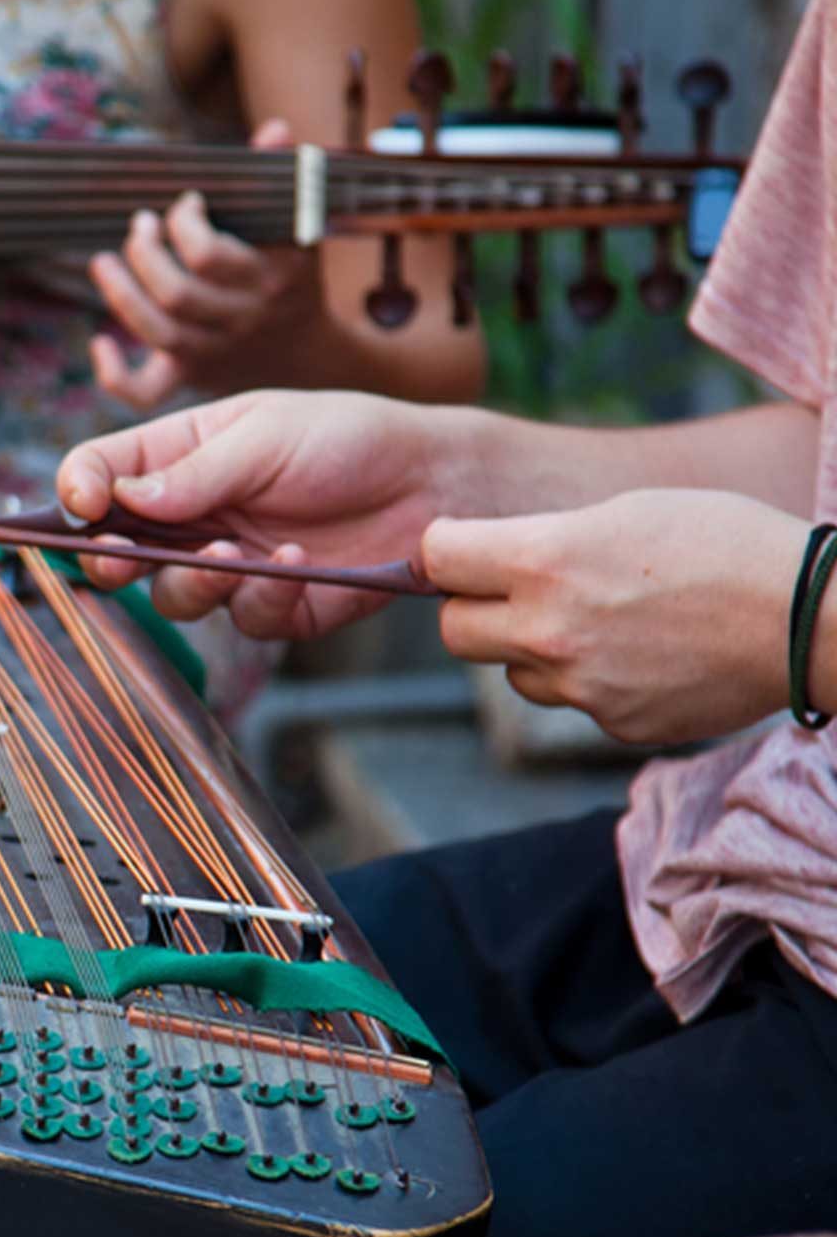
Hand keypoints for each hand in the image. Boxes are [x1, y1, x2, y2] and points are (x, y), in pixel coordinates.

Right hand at [59, 389, 472, 638]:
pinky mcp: (275, 605)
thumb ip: (194, 472)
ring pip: (172, 598)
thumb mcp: (266, 435)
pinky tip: (295, 562)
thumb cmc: (349, 438)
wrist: (434, 481)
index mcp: (177, 457)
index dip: (76, 493)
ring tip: (231, 556)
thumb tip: (119, 499)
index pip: (99, 474)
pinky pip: (244, 621)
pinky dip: (263, 596)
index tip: (84, 506)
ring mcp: (229, 564)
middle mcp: (192, 516)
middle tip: (118, 558)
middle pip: (115, 552)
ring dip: (191, 582)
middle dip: (107, 560)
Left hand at [89, 122, 324, 410]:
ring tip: (104, 261)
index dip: (183, 224)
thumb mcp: (300, 225)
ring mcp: (214, 353)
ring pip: (155, 332)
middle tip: (140, 225)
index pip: (208, 255)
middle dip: (145, 252)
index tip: (185, 203)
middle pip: (175, 294)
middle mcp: (241, 319)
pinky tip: (100, 343)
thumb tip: (274, 129)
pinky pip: (144, 393)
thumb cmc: (292, 274)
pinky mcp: (190, 379)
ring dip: (120, 293)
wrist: (309, 357)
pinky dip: (113, 375)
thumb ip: (281, 176)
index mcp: (270, 277)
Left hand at [426, 489, 800, 744]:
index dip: (445, 551)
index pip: (437, 557)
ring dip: (534, 650)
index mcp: (546, 562)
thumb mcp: (627, 511)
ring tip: (605, 620)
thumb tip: (490, 561)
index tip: (464, 550)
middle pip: (452, 631)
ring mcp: (580, 686)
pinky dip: (591, 680)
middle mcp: (549, 631)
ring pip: (512, 672)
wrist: (811, 618)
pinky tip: (643, 654)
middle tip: (519, 592)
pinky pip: (570, 701)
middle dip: (475, 609)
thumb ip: (545, 540)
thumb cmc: (725, 543)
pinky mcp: (612, 724)